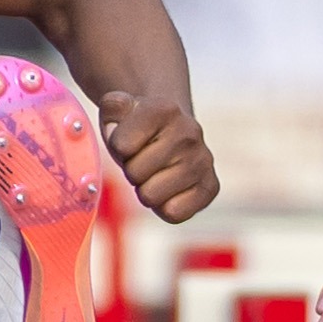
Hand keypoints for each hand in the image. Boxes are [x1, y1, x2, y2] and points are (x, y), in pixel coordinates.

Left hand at [98, 92, 217, 223]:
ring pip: (150, 196)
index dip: (117, 147)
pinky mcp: (210, 187)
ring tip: (154, 173)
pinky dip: (164, 207)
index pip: (121, 145)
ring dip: (145, 189)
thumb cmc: (136, 128)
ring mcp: (203, 160)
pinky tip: (169, 188)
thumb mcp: (118, 112)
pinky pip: (172, 214)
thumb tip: (114, 119)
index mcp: (164, 109)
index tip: (129, 140)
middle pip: (134, 173)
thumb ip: (111, 108)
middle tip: (142, 160)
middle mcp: (189, 132)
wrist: (170, 135)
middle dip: (131, 170)